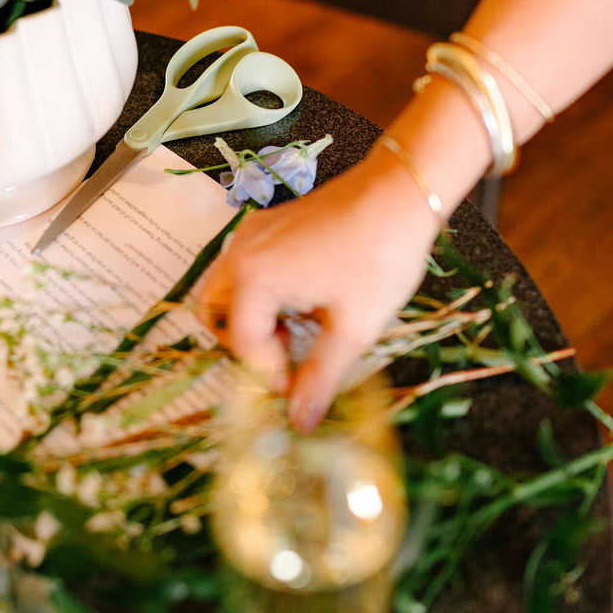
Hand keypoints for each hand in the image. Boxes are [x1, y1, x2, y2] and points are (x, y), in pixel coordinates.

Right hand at [199, 150, 439, 430]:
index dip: (269, 374)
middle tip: (284, 357)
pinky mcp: (269, 224)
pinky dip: (261, 293)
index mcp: (255, 277)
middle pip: (211, 311)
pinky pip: (246, 266)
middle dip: (242, 343)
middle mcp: (241, 252)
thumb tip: (300, 422)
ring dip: (250, 318)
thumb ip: (320, 377)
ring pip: (225, 287)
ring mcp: (252, 233)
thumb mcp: (354, 326)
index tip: (300, 388)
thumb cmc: (381, 256)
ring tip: (295, 330)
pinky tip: (304, 300)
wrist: (401, 190)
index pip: (242, 344)